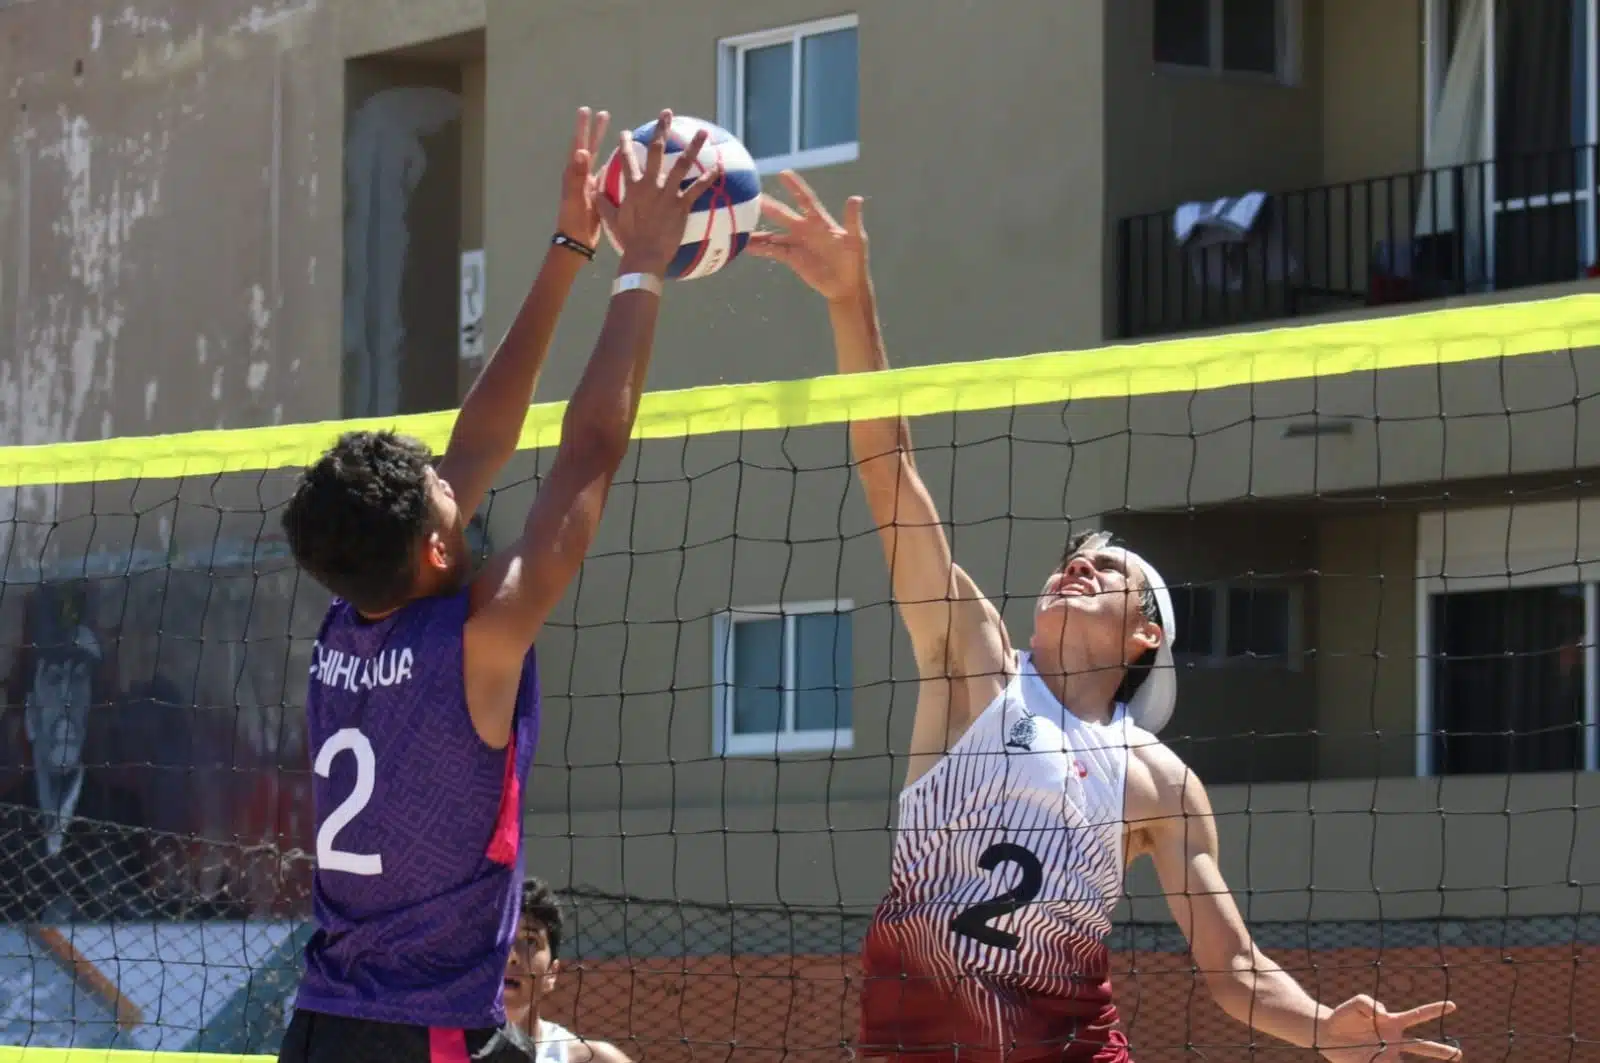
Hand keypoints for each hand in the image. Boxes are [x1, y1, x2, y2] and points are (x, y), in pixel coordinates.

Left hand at [555, 106, 611, 248]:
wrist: (576, 242)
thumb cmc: (574, 221)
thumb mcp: (576, 198)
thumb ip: (578, 175)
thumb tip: (582, 151)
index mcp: (575, 174)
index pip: (580, 146)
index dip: (583, 129)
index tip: (586, 111)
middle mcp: (581, 176)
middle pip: (589, 147)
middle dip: (595, 131)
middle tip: (602, 113)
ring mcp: (589, 185)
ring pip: (598, 158)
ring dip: (603, 144)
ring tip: (612, 130)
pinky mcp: (597, 194)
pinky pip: (605, 173)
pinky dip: (612, 163)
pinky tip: (622, 159)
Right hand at [597, 110, 721, 276]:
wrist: (644, 254)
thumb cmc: (628, 239)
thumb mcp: (612, 219)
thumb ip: (604, 203)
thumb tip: (595, 193)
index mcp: (633, 186)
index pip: (626, 159)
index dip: (624, 143)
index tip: (625, 132)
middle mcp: (650, 184)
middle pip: (655, 150)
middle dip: (661, 129)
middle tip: (667, 113)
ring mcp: (666, 193)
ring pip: (681, 163)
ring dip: (693, 146)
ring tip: (702, 132)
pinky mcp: (681, 205)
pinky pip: (697, 189)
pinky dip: (708, 178)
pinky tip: (718, 168)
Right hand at [748, 170, 866, 301]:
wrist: (847, 285)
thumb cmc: (854, 261)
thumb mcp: (856, 240)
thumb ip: (852, 220)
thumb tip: (856, 198)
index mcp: (820, 222)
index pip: (806, 200)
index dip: (795, 187)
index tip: (783, 173)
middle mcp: (805, 229)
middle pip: (783, 214)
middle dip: (768, 205)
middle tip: (752, 197)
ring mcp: (797, 243)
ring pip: (773, 233)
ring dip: (758, 229)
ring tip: (740, 223)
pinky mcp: (792, 258)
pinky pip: (773, 251)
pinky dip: (759, 248)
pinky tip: (745, 246)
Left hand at [1317, 996, 1459, 1062]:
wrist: (1327, 1032)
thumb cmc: (1344, 1015)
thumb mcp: (1357, 1002)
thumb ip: (1370, 1003)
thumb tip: (1382, 1015)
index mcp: (1392, 1022)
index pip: (1417, 1016)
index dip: (1434, 1010)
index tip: (1452, 1005)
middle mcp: (1394, 1040)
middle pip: (1422, 1047)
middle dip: (1441, 1051)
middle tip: (1459, 1053)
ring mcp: (1386, 1055)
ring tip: (1448, 1061)